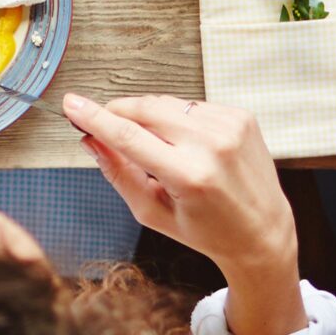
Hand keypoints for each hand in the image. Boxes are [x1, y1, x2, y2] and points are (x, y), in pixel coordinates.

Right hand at [67, 93, 303, 331]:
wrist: (263, 232)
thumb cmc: (207, 231)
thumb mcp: (153, 213)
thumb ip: (118, 173)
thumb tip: (90, 140)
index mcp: (189, 176)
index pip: (129, 136)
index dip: (96, 118)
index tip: (72, 104)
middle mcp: (212, 146)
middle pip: (145, 110)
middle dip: (120, 114)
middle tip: (106, 127)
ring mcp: (230, 126)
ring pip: (167, 104)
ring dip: (152, 119)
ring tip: (162, 151)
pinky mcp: (240, 115)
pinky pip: (192, 105)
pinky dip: (180, 120)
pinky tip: (189, 146)